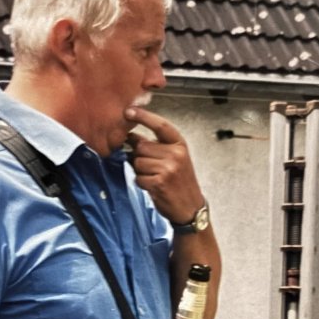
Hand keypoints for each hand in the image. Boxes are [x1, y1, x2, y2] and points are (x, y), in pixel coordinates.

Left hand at [125, 106, 204, 222]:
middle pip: (142, 146)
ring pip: (137, 162)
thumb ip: (156, 146)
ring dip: (140, 171)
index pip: (160, 125)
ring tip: (154, 178)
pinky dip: (142, 183)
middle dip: (139, 156)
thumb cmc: (180, 182)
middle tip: (151, 167)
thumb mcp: (175, 158)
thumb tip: (131, 136)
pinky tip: (153, 186)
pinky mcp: (159, 182)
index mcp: (180, 144)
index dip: (143, 116)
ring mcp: (168, 168)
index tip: (128, 111)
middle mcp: (176, 154)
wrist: (190, 207)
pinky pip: (138, 177)